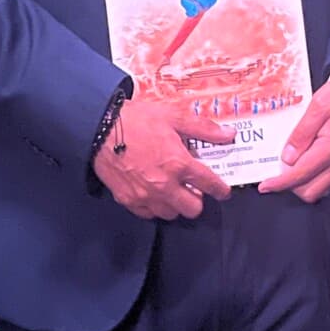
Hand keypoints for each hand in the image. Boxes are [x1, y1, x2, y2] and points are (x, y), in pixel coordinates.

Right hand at [94, 99, 236, 220]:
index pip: (210, 184)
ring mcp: (145, 196)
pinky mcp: (128, 200)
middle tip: (192, 187)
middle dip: (197, 199)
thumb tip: (229, 135)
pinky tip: (153, 193)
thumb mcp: (173, 116)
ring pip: (171, 214)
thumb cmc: (137, 120)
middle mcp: (165, 185)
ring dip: (176, 204)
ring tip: (171, 189)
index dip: (221, 189)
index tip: (222, 190)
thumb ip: (203, 128)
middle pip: (192, 209)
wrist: (100, 127)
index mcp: (179, 164)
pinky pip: (148, 214)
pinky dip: (154, 206)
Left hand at [259, 76, 329, 202]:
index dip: (280, 183)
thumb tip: (288, 157)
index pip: (301, 174)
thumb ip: (302, 132)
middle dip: (290, 186)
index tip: (266, 185)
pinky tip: (306, 165)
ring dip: (302, 184)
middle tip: (276, 172)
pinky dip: (314, 180)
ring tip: (290, 168)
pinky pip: (329, 183)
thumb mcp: (319, 104)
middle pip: (310, 191)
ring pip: (320, 190)